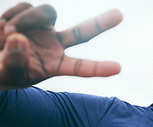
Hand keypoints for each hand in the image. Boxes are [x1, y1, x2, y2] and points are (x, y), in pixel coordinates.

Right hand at [0, 3, 121, 89]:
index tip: (118, 68)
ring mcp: (44, 29)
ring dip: (26, 19)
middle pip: (83, 33)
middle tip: (120, 15)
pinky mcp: (29, 16)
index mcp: (56, 66)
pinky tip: (2, 26)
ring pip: (48, 11)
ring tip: (8, 32)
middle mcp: (55, 46)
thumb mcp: (6, 74)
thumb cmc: (1, 73)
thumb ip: (14, 61)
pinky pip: (25, 6)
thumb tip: (19, 38)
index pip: (80, 67)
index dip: (98, 68)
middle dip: (101, 23)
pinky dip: (12, 15)